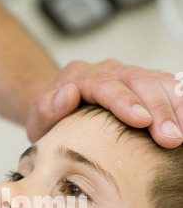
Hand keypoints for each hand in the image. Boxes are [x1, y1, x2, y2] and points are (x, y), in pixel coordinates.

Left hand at [26, 59, 182, 147]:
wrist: (58, 109)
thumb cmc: (51, 119)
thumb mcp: (38, 121)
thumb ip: (46, 109)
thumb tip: (66, 94)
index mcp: (80, 77)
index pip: (106, 85)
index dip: (126, 102)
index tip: (143, 121)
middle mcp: (107, 71)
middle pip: (138, 80)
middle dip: (159, 109)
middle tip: (172, 137)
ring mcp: (126, 75)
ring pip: (157, 80)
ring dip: (175, 105)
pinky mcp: (141, 84)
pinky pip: (165, 85)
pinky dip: (178, 101)